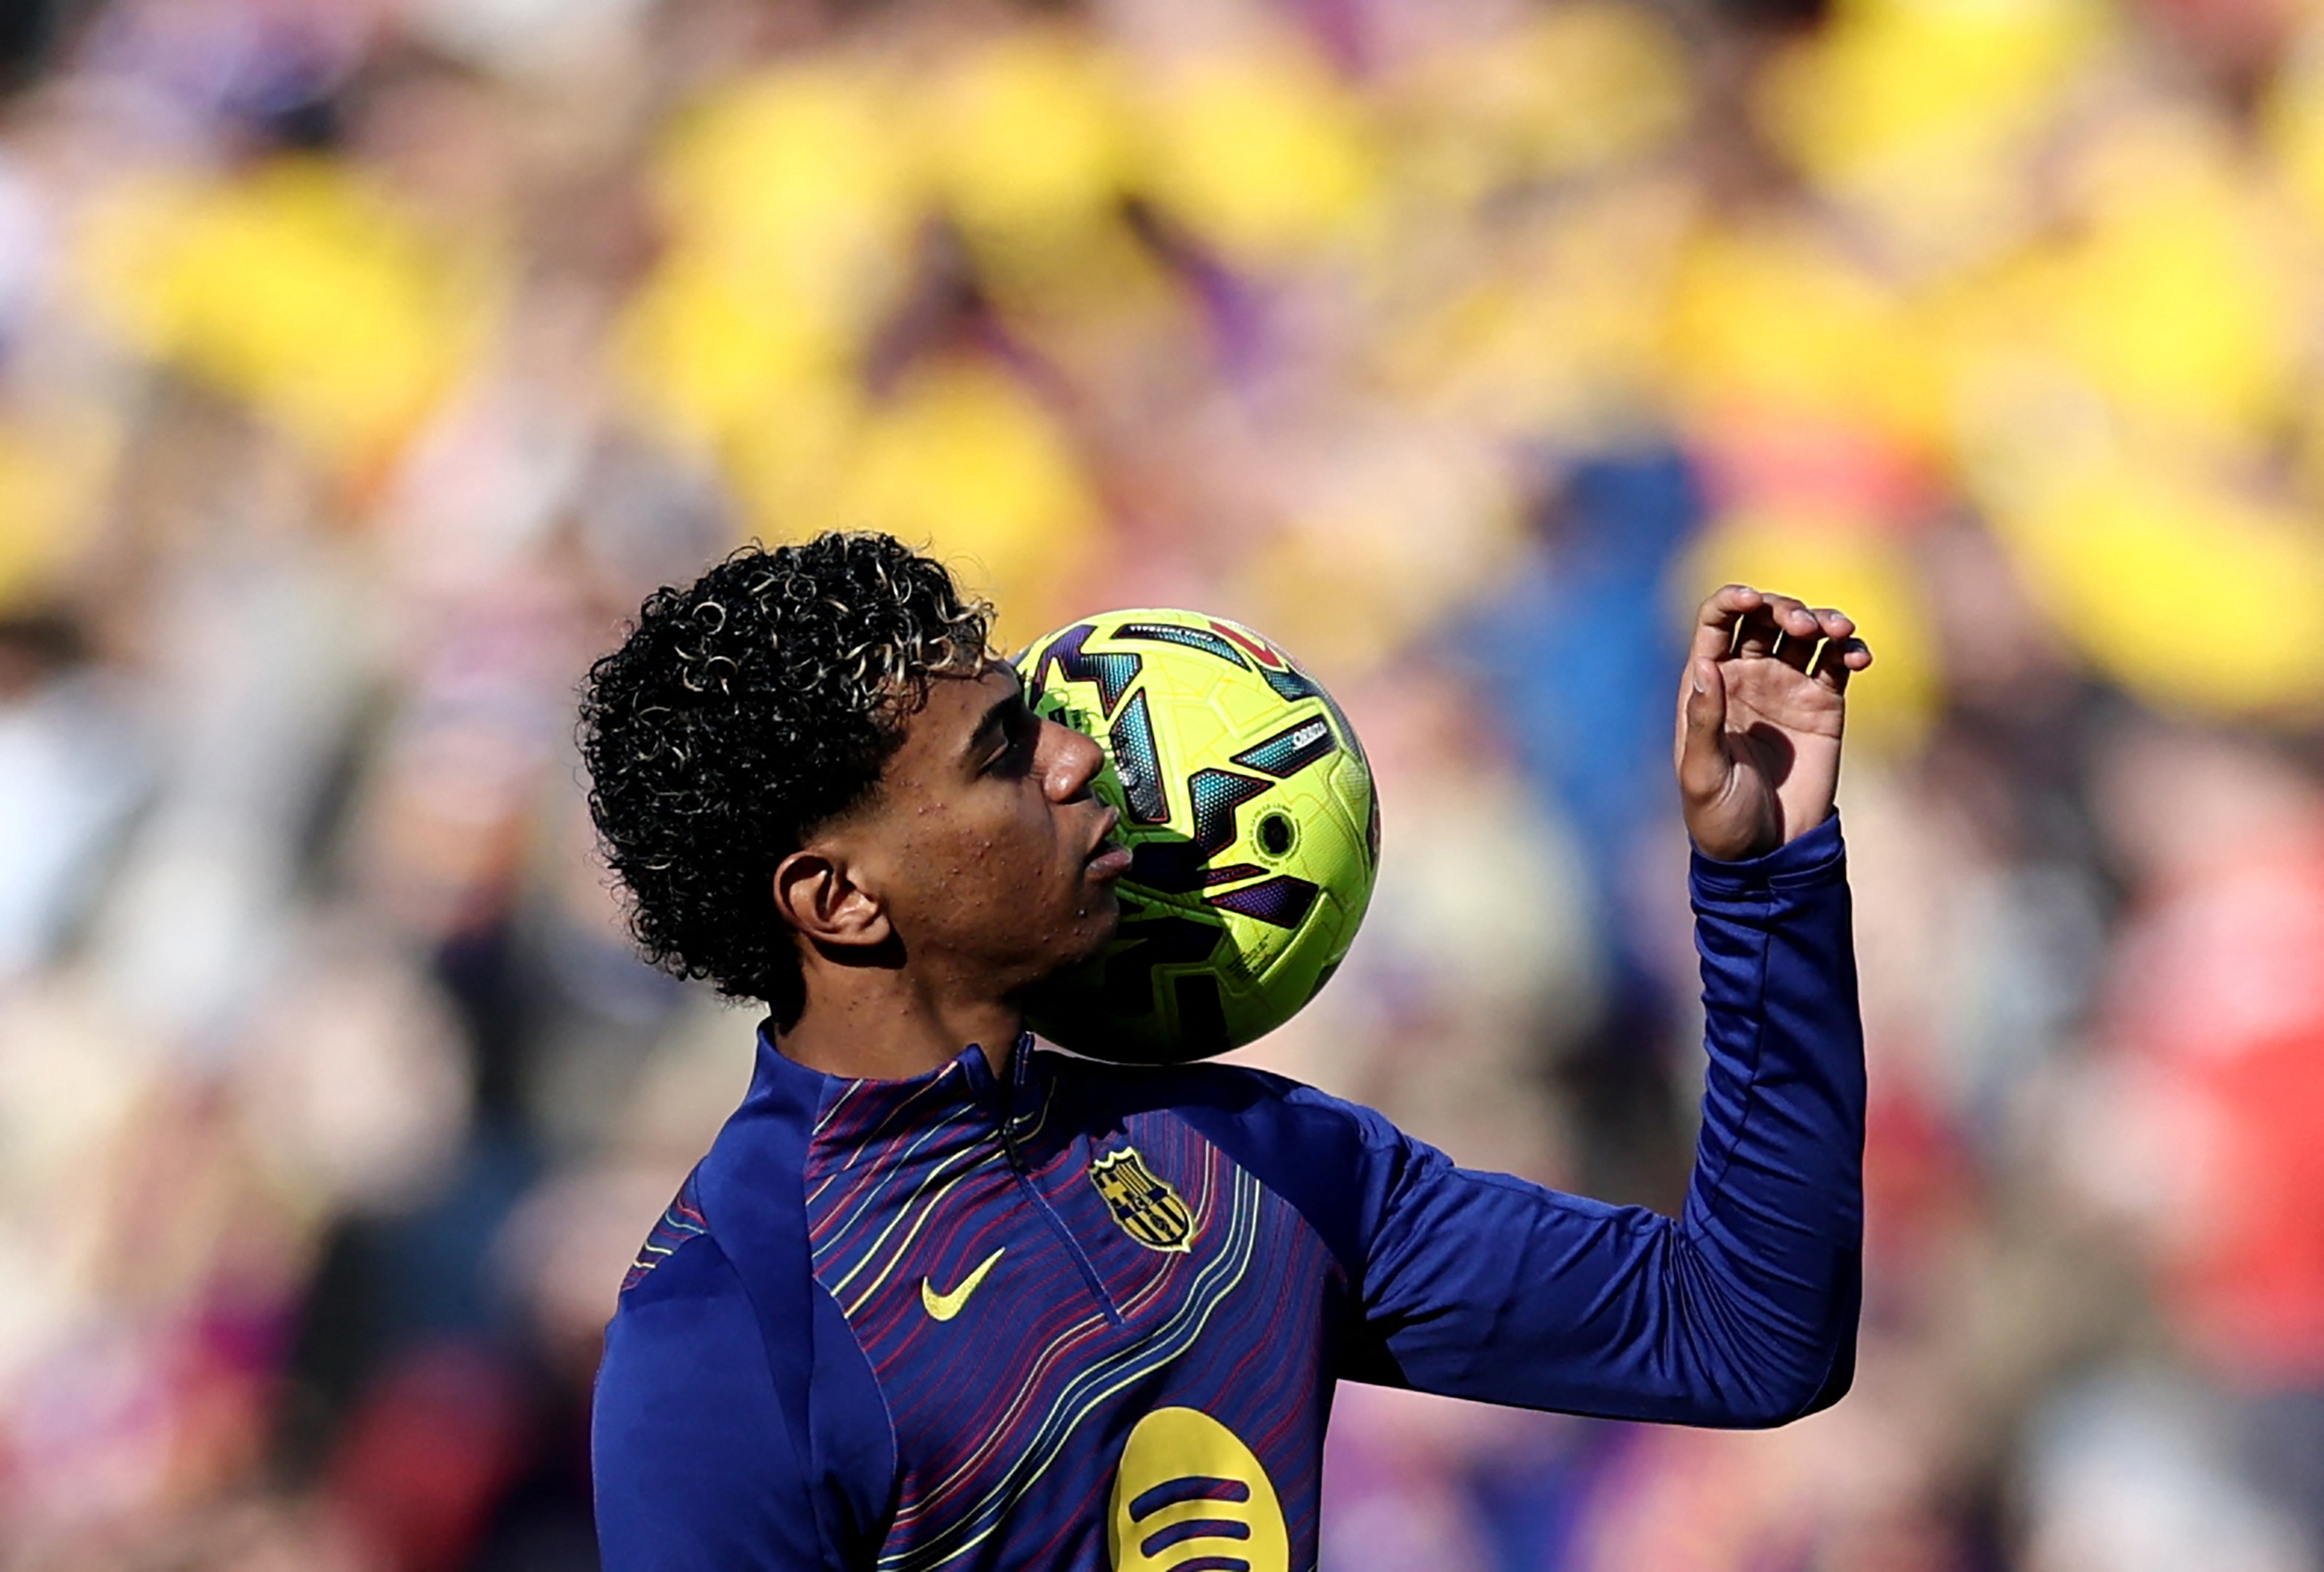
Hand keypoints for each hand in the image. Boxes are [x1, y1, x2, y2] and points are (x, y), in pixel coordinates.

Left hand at [1675, 584, 1871, 861]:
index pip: (1718, 621)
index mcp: (1710, 682)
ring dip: (1823, 619)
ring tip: (1837, 632)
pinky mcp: (1824, 704)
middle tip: (1801, 625)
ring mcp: (1787, 686)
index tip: (1753, 598)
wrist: (1768, 851)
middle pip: (1766, 616)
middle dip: (1784, 607)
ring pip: (1807, 632)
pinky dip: (1850, 649)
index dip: (1734, 599)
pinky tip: (1858, 656)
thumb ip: (1703, 721)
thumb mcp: (1703, 773)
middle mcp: (1748, 675)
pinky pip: (1838, 662)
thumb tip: (1705, 667)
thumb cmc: (1719, 817)